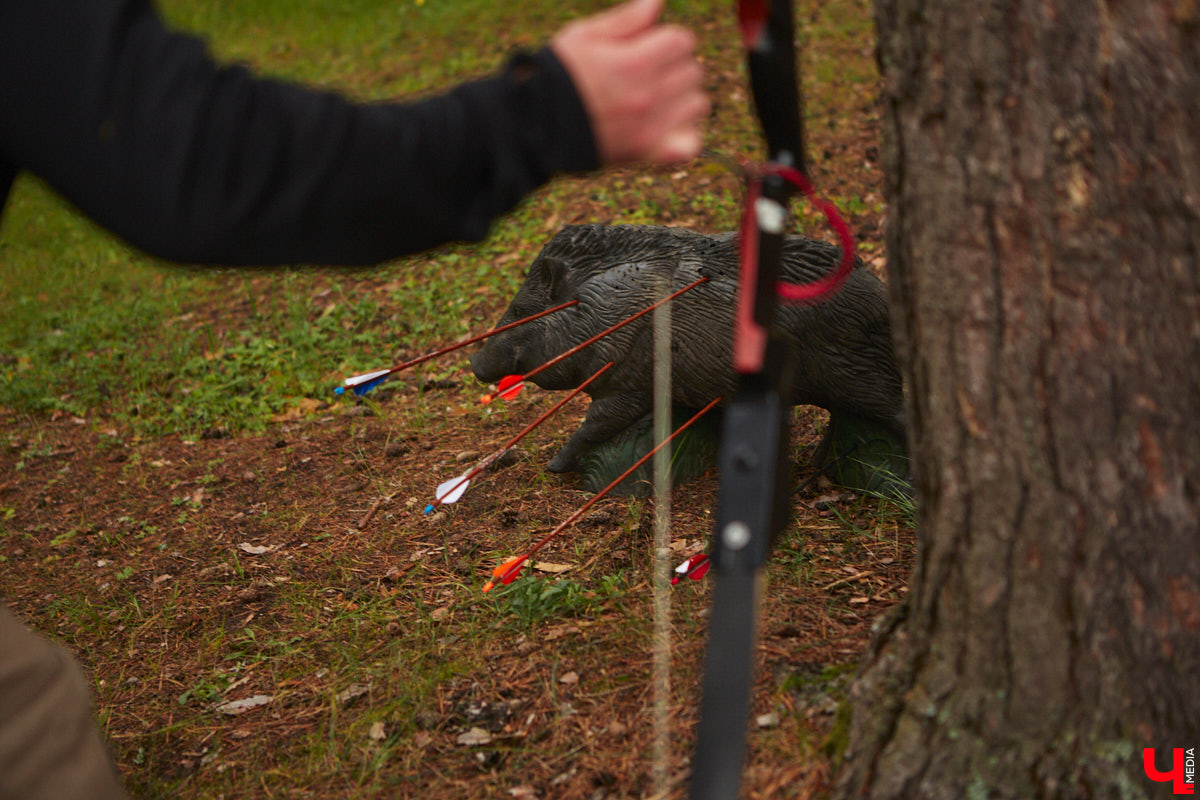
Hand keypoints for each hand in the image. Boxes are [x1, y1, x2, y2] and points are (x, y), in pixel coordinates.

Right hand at [551, 0, 708, 164]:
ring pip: (698, 104)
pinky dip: (686, 135)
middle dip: (675, 66)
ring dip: (684, 98)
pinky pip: (691, 145)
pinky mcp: (648, 153)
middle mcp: (648, 95)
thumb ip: (626, 19)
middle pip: (693, 70)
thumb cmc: (557, 76)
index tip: (648, 46)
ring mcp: (651, 128)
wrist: (535, 127)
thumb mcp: (584, 36)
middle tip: (648, 73)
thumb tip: (657, 2)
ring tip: (658, 99)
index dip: (667, 39)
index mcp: (635, 62)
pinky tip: (667, 126)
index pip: (683, 40)